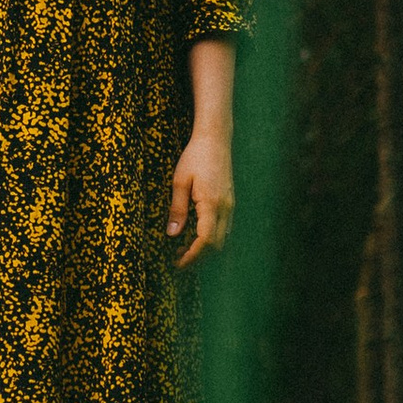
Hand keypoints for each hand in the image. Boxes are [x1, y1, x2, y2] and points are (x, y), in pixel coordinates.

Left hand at [166, 133, 233, 269]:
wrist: (215, 139)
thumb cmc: (195, 157)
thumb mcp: (180, 181)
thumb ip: (177, 209)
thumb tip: (172, 234)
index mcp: (212, 204)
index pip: (205, 240)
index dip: (192, 256)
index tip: (178, 263)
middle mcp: (225, 208)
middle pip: (216, 245)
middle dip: (198, 257)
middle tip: (177, 259)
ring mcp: (230, 206)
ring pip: (221, 238)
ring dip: (204, 249)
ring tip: (183, 249)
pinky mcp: (229, 202)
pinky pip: (223, 228)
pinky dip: (210, 238)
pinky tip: (194, 235)